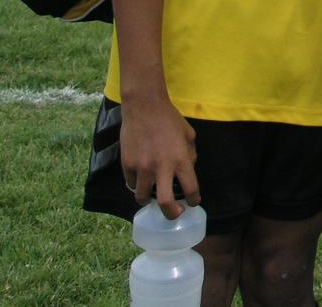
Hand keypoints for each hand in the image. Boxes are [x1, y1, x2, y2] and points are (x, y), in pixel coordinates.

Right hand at [120, 96, 199, 217]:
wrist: (144, 107)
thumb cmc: (170, 119)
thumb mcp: (188, 135)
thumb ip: (190, 154)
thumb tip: (188, 170)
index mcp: (181, 159)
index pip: (191, 189)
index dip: (194, 200)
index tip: (193, 202)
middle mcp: (162, 167)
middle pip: (166, 203)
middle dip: (171, 213)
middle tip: (174, 214)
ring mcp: (142, 167)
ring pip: (143, 197)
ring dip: (148, 200)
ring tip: (151, 196)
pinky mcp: (127, 164)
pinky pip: (132, 183)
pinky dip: (137, 184)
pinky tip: (140, 179)